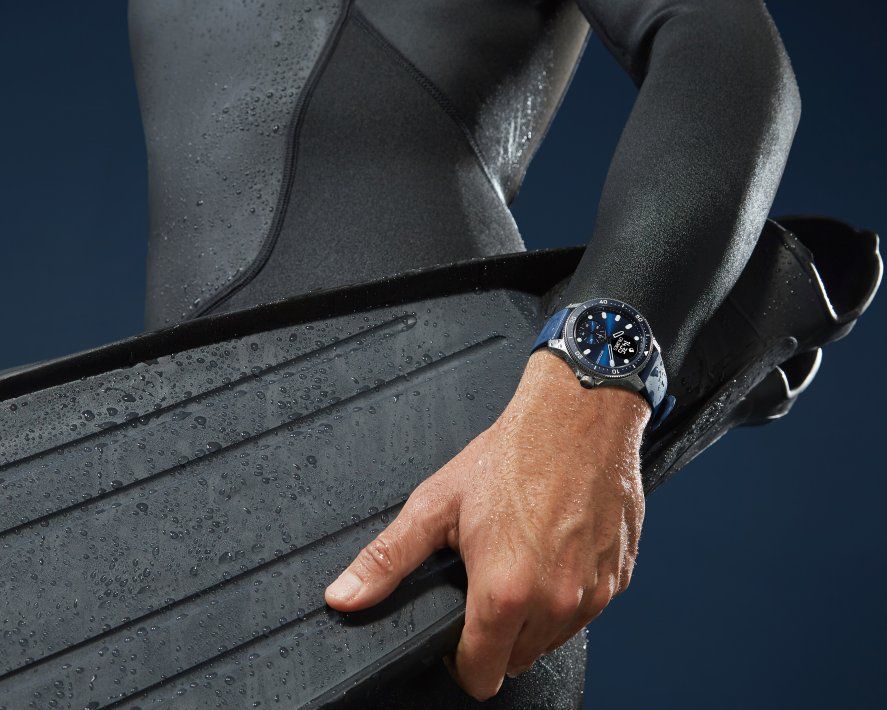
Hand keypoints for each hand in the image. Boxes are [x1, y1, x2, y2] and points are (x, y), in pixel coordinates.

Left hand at [324, 350, 648, 699]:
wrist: (578, 415)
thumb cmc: (513, 453)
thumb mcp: (436, 504)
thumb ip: (387, 559)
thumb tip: (344, 596)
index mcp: (504, 592)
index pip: (481, 677)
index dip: (461, 661)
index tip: (458, 636)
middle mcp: (554, 602)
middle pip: (516, 661)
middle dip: (496, 636)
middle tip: (486, 582)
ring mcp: (593, 592)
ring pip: (553, 639)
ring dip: (534, 618)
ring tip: (520, 561)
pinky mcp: (619, 577)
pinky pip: (587, 610)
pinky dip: (569, 595)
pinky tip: (554, 551)